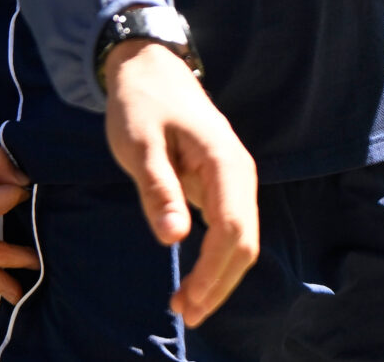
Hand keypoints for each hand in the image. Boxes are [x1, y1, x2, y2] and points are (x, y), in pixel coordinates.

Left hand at [102, 41, 258, 324]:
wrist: (148, 67)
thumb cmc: (141, 102)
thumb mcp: (139, 142)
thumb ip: (158, 188)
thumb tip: (174, 238)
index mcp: (225, 162)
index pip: (232, 230)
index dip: (214, 272)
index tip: (188, 301)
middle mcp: (240, 174)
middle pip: (244, 243)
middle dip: (219, 284)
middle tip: (186, 315)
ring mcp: (233, 179)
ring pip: (240, 240)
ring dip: (219, 276)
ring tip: (187, 305)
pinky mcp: (221, 184)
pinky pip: (228, 229)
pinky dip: (215, 258)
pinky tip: (194, 276)